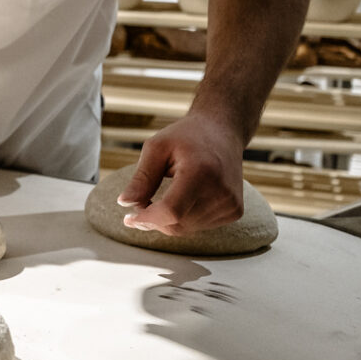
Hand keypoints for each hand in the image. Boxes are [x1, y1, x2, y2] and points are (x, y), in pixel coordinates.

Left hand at [116, 113, 245, 235]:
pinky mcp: (235, 211)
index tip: (129, 218)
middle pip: (177, 223)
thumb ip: (141, 178)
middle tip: (139, 205)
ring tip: (162, 197)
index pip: (171, 210)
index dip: (147, 219)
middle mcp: (221, 191)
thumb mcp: (156, 148)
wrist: (222, 131)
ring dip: (167, 220)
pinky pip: (200, 226)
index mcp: (201, 172)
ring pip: (186, 228)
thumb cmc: (186, 136)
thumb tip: (125, 203)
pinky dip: (184, 219)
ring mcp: (231, 203)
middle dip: (153, 219)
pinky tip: (182, 199)